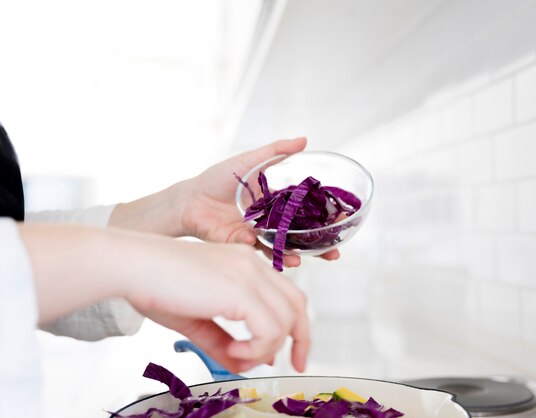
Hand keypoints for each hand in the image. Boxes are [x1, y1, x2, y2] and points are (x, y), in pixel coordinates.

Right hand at [21, 224, 309, 372]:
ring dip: (267, 349)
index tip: (288, 354)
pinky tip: (234, 353)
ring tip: (238, 357)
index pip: (287, 295)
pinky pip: (269, 328)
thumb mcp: (196, 318)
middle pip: (298, 304)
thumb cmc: (154, 285)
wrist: (132, 266)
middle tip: (293, 365)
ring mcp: (249, 275)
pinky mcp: (241, 290)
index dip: (295, 326)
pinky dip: (257, 348)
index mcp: (245, 265)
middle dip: (301, 339)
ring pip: (286, 319)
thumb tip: (244, 363)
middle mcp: (253, 265)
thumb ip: (222, 341)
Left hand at [109, 137, 339, 266]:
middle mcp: (270, 223)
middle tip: (334, 254)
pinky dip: (263, 250)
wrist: (190, 197)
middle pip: (299, 237)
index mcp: (276, 204)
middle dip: (317, 248)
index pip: (305, 214)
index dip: (323, 221)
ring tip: (302, 259)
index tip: (341, 225)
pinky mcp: (240, 245)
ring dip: (293, 255)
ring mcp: (256, 235)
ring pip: (280, 248)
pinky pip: (255, 250)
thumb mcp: (250, 161)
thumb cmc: (219, 178)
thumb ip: (276, 151)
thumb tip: (305, 139)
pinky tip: (267, 247)